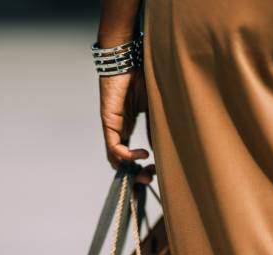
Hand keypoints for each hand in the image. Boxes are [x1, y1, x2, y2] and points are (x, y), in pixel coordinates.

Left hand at [99, 69, 153, 183]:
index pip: (129, 155)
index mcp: (127, 127)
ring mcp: (112, 128)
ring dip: (130, 169)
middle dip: (134, 175)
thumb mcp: (155, 108)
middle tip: (149, 179)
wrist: (130, 57)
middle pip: (120, 163)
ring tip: (147, 170)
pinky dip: (127, 155)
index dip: (140, 167)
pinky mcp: (109, 123)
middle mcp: (118, 130)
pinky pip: (114, 147)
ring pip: (115, 159)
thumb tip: (163, 149)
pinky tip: (142, 154)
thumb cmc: (144, 76)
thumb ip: (156, 128)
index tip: (154, 171)